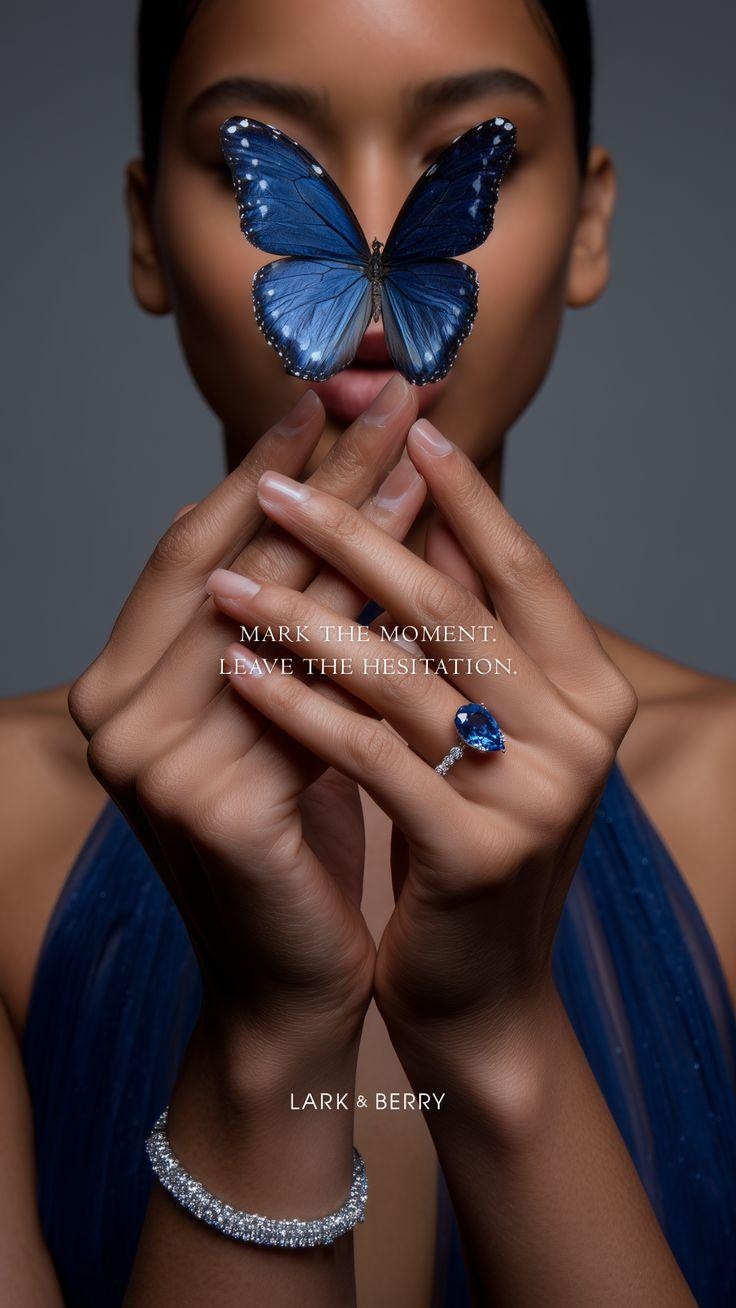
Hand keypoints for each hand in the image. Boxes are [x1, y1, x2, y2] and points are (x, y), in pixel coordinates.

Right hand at [68, 379, 425, 1072]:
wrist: (289, 976)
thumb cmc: (290, 840)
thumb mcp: (279, 711)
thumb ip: (288, 626)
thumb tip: (347, 506)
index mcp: (119, 682)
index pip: (196, 546)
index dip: (262, 464)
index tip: (330, 393)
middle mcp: (115, 711)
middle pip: (235, 558)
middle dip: (319, 469)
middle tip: (387, 390)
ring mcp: (150, 759)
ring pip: (274, 608)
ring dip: (354, 522)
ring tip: (417, 449)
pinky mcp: (209, 804)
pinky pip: (302, 687)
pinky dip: (366, 619)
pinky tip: (424, 565)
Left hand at [207, 416, 637, 1063]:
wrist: (481, 986)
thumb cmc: (467, 839)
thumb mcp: (486, 730)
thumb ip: (469, 636)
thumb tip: (417, 510)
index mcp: (594, 689)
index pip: (519, 569)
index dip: (458, 496)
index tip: (398, 428)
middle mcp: (583, 734)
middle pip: (453, 607)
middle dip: (355, 535)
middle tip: (276, 485)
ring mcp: (538, 794)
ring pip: (401, 675)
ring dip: (302, 619)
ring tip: (227, 583)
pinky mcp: (477, 850)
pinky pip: (369, 756)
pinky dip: (298, 709)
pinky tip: (239, 672)